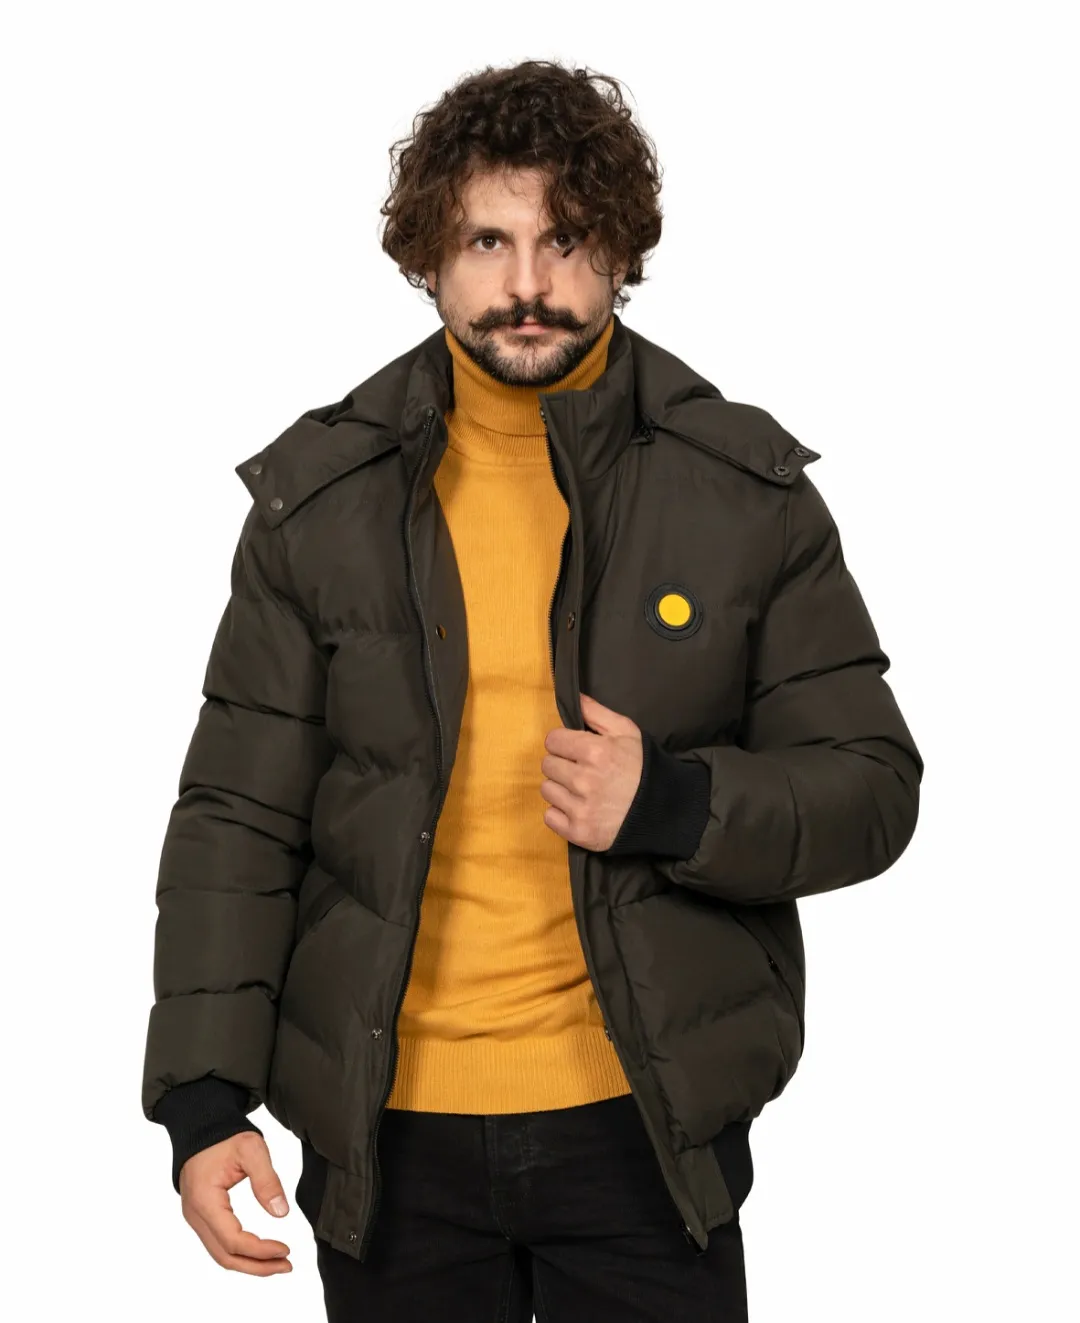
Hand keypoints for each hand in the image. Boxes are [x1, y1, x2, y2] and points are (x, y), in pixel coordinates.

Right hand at [178, 1131, 292, 1274]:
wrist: (200, 1125)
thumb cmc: (224, 1135)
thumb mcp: (251, 1149)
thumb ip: (267, 1180)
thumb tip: (281, 1213)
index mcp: (205, 1201)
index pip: (233, 1241)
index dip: (261, 1250)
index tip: (286, 1249)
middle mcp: (195, 1215)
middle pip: (225, 1256)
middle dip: (257, 1266)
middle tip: (286, 1265)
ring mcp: (195, 1218)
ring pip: (220, 1254)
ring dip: (249, 1263)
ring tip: (277, 1263)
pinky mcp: (200, 1216)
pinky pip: (218, 1243)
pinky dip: (239, 1252)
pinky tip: (259, 1251)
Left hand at [541, 693, 643, 850]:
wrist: (665, 811)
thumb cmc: (644, 768)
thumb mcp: (628, 732)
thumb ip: (597, 712)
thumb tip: (573, 696)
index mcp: (595, 752)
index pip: (552, 741)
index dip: (563, 743)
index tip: (575, 749)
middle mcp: (584, 780)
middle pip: (547, 765)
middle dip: (562, 764)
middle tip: (581, 770)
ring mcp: (581, 808)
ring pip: (547, 790)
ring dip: (560, 789)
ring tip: (581, 790)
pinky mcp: (579, 832)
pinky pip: (549, 817)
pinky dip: (560, 814)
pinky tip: (579, 808)